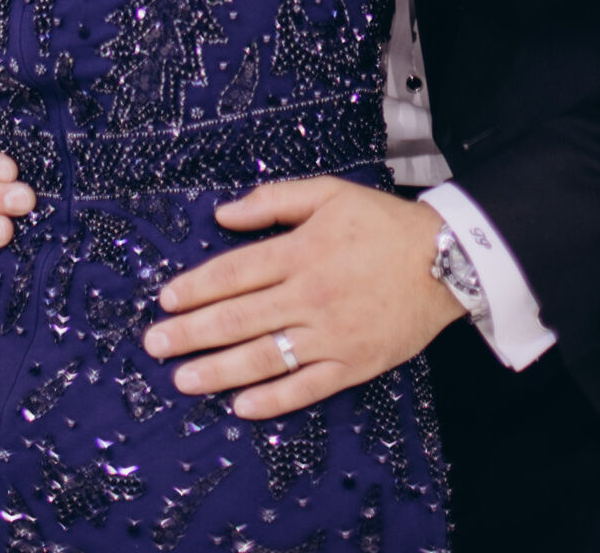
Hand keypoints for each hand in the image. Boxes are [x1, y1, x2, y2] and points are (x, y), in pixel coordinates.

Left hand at [141, 177, 459, 420]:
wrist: (445, 259)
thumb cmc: (382, 224)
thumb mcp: (329, 192)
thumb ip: (274, 200)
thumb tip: (222, 215)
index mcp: (301, 251)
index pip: (234, 273)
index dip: (196, 288)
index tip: (165, 301)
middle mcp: (310, 295)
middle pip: (239, 319)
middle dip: (191, 334)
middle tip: (155, 346)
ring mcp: (331, 334)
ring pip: (264, 357)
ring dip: (219, 371)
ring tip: (183, 379)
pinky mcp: (352, 364)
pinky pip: (306, 388)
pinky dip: (273, 400)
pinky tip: (241, 407)